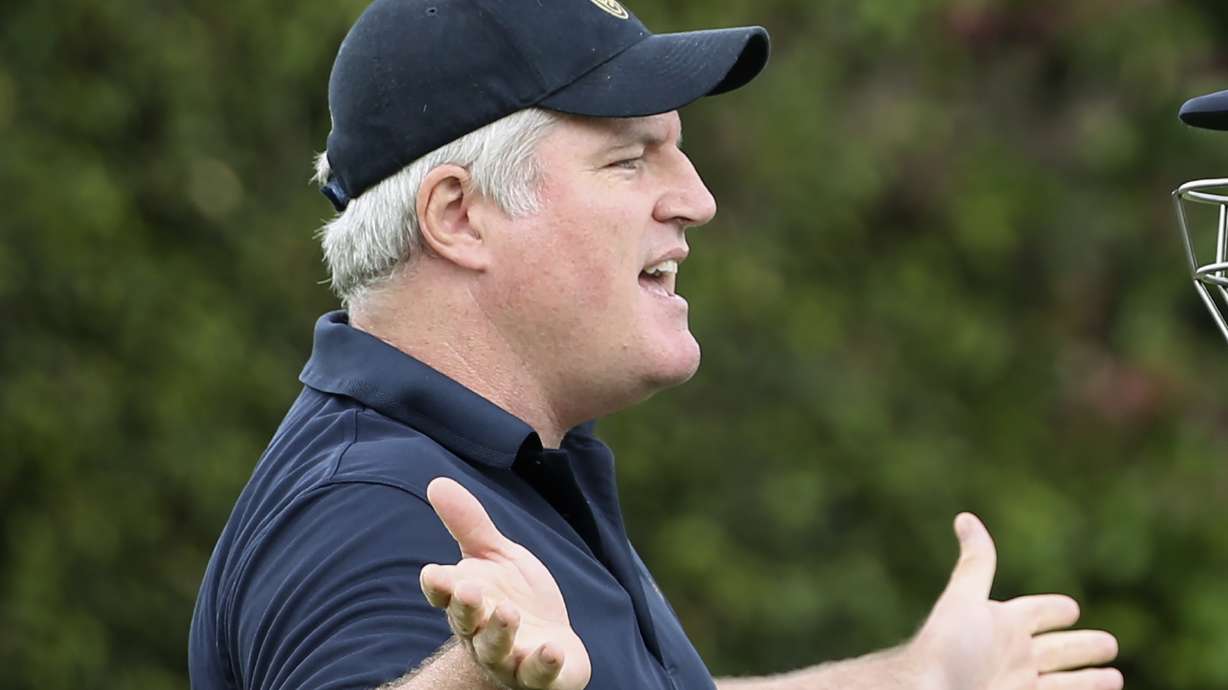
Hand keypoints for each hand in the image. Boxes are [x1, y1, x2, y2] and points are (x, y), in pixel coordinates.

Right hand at [419, 477, 590, 689]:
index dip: (439, 585)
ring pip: (498, 651)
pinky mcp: (542, 677)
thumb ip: (469, 526)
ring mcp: (511, 659)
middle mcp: (482, 634)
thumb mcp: (495, 558)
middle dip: (467, 608)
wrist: (547, 648)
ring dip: (500, 633)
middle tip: (469, 589)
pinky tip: (553, 649)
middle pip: (468, 623)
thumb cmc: (513, 598)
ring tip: (508, 612)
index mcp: (468, 601)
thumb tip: (436, 481)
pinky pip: (540, 676)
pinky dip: (544, 664)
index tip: (433, 573)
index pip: (445, 594)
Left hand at [907, 513, 1121, 689]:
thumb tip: (965, 517)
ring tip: (1115, 677)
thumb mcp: (964, 600)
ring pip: (1066, 683)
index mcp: (1003, 624)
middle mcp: (1013, 656)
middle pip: (1059, 650)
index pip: (1037, 613)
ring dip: (1090, 680)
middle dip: (1083, 647)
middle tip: (1110, 643)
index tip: (1072, 608)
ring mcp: (1019, 686)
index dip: (1054, 610)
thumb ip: (976, 564)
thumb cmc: (948, 648)